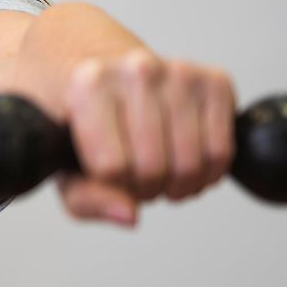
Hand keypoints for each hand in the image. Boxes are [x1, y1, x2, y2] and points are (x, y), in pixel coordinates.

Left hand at [56, 48, 236, 226]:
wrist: (101, 71)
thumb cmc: (81, 122)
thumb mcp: (64, 164)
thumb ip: (87, 198)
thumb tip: (130, 216)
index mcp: (88, 84)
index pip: (112, 168)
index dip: (113, 187)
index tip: (107, 174)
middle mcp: (135, 69)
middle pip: (154, 168)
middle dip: (146, 189)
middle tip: (136, 176)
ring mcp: (179, 71)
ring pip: (192, 163)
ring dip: (179, 185)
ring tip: (160, 171)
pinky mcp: (214, 80)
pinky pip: (222, 152)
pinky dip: (208, 172)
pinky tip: (185, 160)